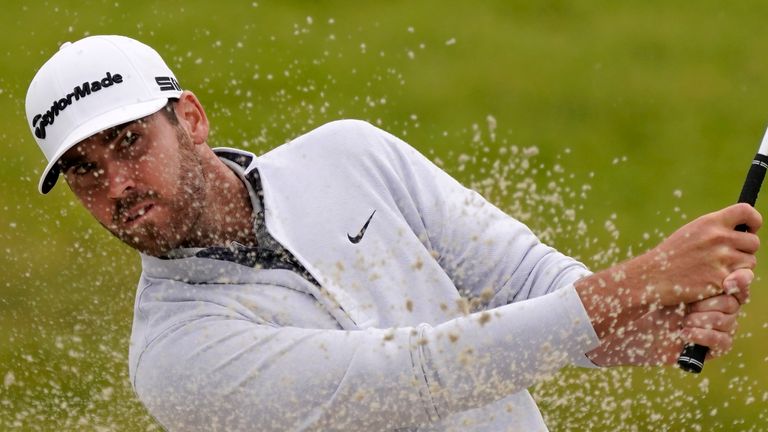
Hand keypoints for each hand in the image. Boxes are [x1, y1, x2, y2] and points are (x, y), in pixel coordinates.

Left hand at [586, 269, 750, 365]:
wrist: (632, 327)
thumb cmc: (649, 299)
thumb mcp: (672, 280)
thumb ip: (694, 269)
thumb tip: (713, 245)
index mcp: (712, 288)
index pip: (738, 284)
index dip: (738, 283)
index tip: (727, 282)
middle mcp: (717, 308)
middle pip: (734, 304)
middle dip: (712, 304)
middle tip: (690, 306)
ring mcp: (715, 328)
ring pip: (729, 323)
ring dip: (705, 320)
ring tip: (684, 320)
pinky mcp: (708, 348)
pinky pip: (723, 342)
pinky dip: (704, 336)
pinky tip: (684, 333)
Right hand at [644, 203, 759, 305]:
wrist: (652, 277)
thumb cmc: (671, 256)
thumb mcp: (691, 233)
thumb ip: (716, 230)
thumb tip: (743, 230)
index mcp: (710, 222)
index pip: (746, 211)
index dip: (754, 220)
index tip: (750, 229)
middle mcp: (718, 238)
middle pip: (753, 242)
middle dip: (745, 251)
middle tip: (728, 258)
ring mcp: (721, 259)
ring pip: (750, 263)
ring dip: (739, 268)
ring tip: (717, 270)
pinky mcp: (721, 279)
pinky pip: (740, 281)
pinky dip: (730, 283)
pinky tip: (712, 282)